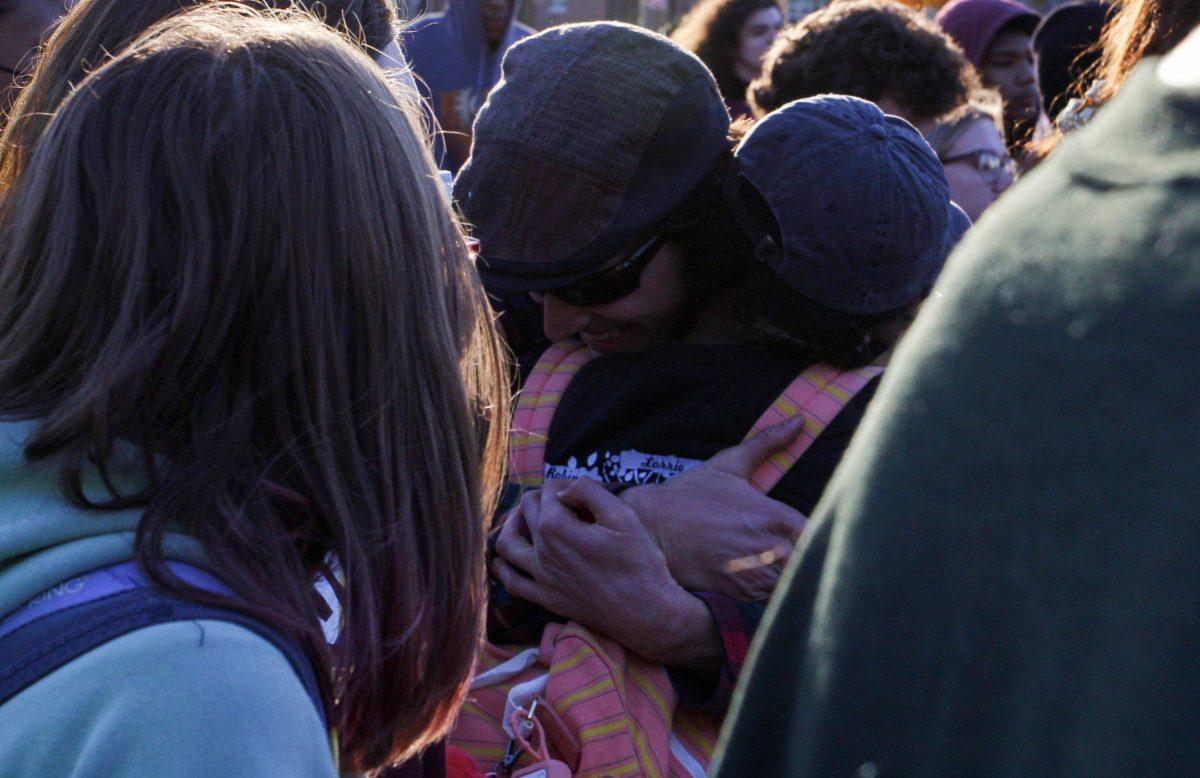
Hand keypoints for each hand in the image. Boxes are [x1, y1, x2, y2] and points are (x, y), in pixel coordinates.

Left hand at [492, 479, 721, 671]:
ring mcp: (541, 577)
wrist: (646, 612)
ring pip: (506, 545)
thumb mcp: (623, 516)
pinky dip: (505, 567)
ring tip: (527, 520)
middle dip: (540, 498)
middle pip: (525, 510)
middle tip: (562, 502)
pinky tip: (513, 558)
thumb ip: (589, 491)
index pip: (548, 490)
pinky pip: (512, 582)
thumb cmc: (640, 562)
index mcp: (557, 527)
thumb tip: (564, 489)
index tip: (582, 493)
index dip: (564, 483)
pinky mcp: (546, 599)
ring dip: (512, 526)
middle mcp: (542, 551)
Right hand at [621, 418, 809, 600]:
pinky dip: (776, 597)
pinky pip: (773, 603)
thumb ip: (767, 443)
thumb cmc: (691, 496)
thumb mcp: (728, 465)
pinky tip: (769, 586)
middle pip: (814, 564)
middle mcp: (771, 548)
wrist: (651, 528)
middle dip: (814, 561)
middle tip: (811, 557)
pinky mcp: (740, 596)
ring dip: (797, 580)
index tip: (820, 536)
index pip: (823, 534)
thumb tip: (799, 419)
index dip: (824, 538)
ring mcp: (755, 575)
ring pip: (795, 586)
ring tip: (792, 572)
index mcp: (776, 517)